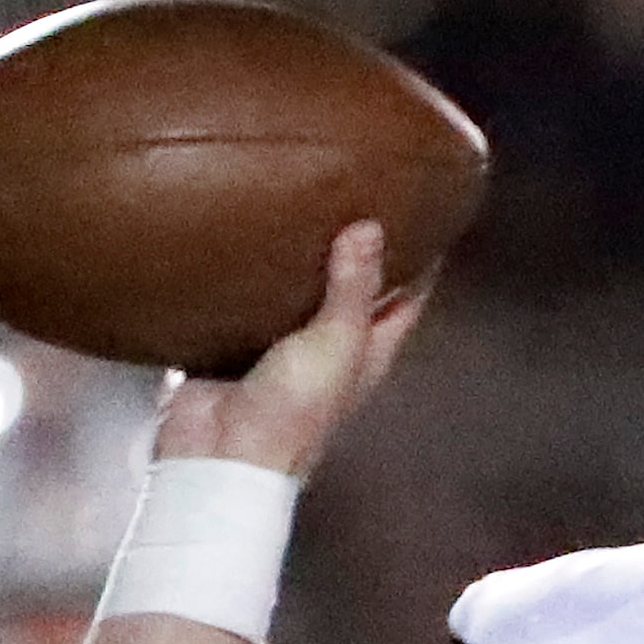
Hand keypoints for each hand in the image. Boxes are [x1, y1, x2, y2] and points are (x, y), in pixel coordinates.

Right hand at [153, 220, 431, 479]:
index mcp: (369, 350)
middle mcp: (332, 348)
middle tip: (352, 193)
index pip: (406, 298)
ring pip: (300, 292)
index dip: (418, 260)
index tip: (420, 212)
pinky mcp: (238, 343)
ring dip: (299, 257)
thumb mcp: (336, 342)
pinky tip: (243, 237)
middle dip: (355, 249)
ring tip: (296, 201)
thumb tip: (371, 229)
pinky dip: (249, 274)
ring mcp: (284, 347)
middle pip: (353, 291)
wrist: (222, 451)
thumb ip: (353, 288)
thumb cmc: (294, 409)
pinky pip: (248, 301)